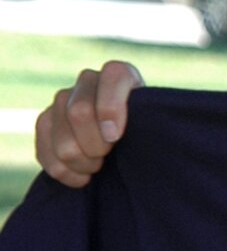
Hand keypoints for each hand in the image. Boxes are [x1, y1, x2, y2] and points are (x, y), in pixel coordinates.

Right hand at [35, 61, 143, 187]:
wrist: (128, 145)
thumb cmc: (149, 134)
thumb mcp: (157, 125)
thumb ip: (150, 121)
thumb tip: (112, 133)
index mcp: (120, 74)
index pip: (111, 77)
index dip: (110, 110)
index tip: (116, 136)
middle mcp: (88, 80)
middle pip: (79, 112)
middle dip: (96, 145)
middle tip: (110, 155)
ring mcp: (63, 99)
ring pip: (62, 141)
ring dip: (82, 163)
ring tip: (98, 165)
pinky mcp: (45, 121)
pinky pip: (44, 151)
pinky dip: (64, 171)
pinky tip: (82, 176)